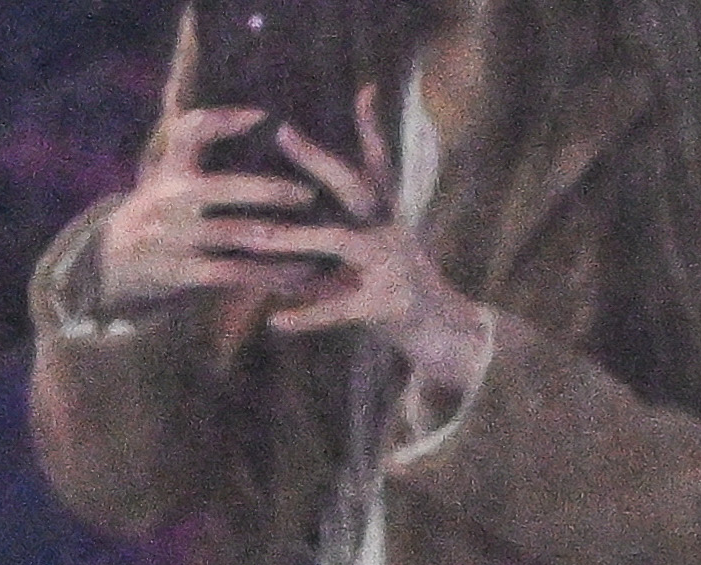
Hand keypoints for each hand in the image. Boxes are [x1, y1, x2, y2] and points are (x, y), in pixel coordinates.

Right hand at [89, 99, 331, 320]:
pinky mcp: (180, 274)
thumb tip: (242, 101)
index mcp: (172, 169)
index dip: (224, 121)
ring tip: (317, 240)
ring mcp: (174, 238)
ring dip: (279, 240)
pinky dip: (267, 276)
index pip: (191, 131)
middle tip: (308, 193)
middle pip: (224, 189)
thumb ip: (197, 141)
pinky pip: (233, 274)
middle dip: (270, 191)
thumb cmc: (160, 210)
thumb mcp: (168, 171)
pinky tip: (296, 276)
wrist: (113, 264)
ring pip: (235, 235)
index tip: (262, 116)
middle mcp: (170, 200)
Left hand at [213, 98, 505, 402]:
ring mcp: (393, 267)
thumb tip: (268, 237)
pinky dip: (306, 317)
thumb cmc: (393, 297)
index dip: (372, 129)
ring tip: (258, 236)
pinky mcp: (386, 307)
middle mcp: (393, 233)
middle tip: (283, 133)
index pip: (378, 165)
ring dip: (297, 238)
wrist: (442, 338)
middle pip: (356, 187)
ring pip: (340, 242)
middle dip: (318, 159)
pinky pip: (339, 311)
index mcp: (389, 219)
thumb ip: (322, 250)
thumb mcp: (363, 266)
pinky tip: (275, 321)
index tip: (363, 91)